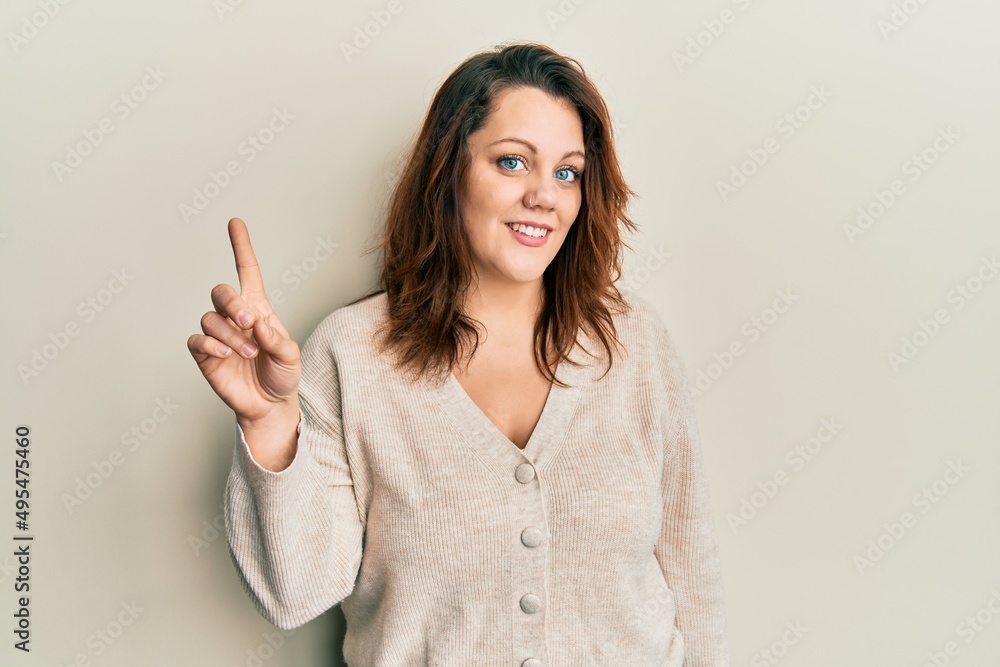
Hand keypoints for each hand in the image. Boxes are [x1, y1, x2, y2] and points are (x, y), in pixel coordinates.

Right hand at [187, 218, 300, 424]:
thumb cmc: (282, 374)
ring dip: (231, 334)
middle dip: (233, 304)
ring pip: (210, 318)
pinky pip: (197, 340)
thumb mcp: (291, 355)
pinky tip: (225, 354)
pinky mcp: (205, 355)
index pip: (246, 272)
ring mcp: (218, 335)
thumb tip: (258, 326)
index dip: (241, 247)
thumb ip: (277, 339)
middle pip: (220, 293)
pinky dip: (210, 344)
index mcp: (258, 309)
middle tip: (250, 323)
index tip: (235, 222)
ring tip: (250, 353)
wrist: (270, 404)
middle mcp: (235, 318)